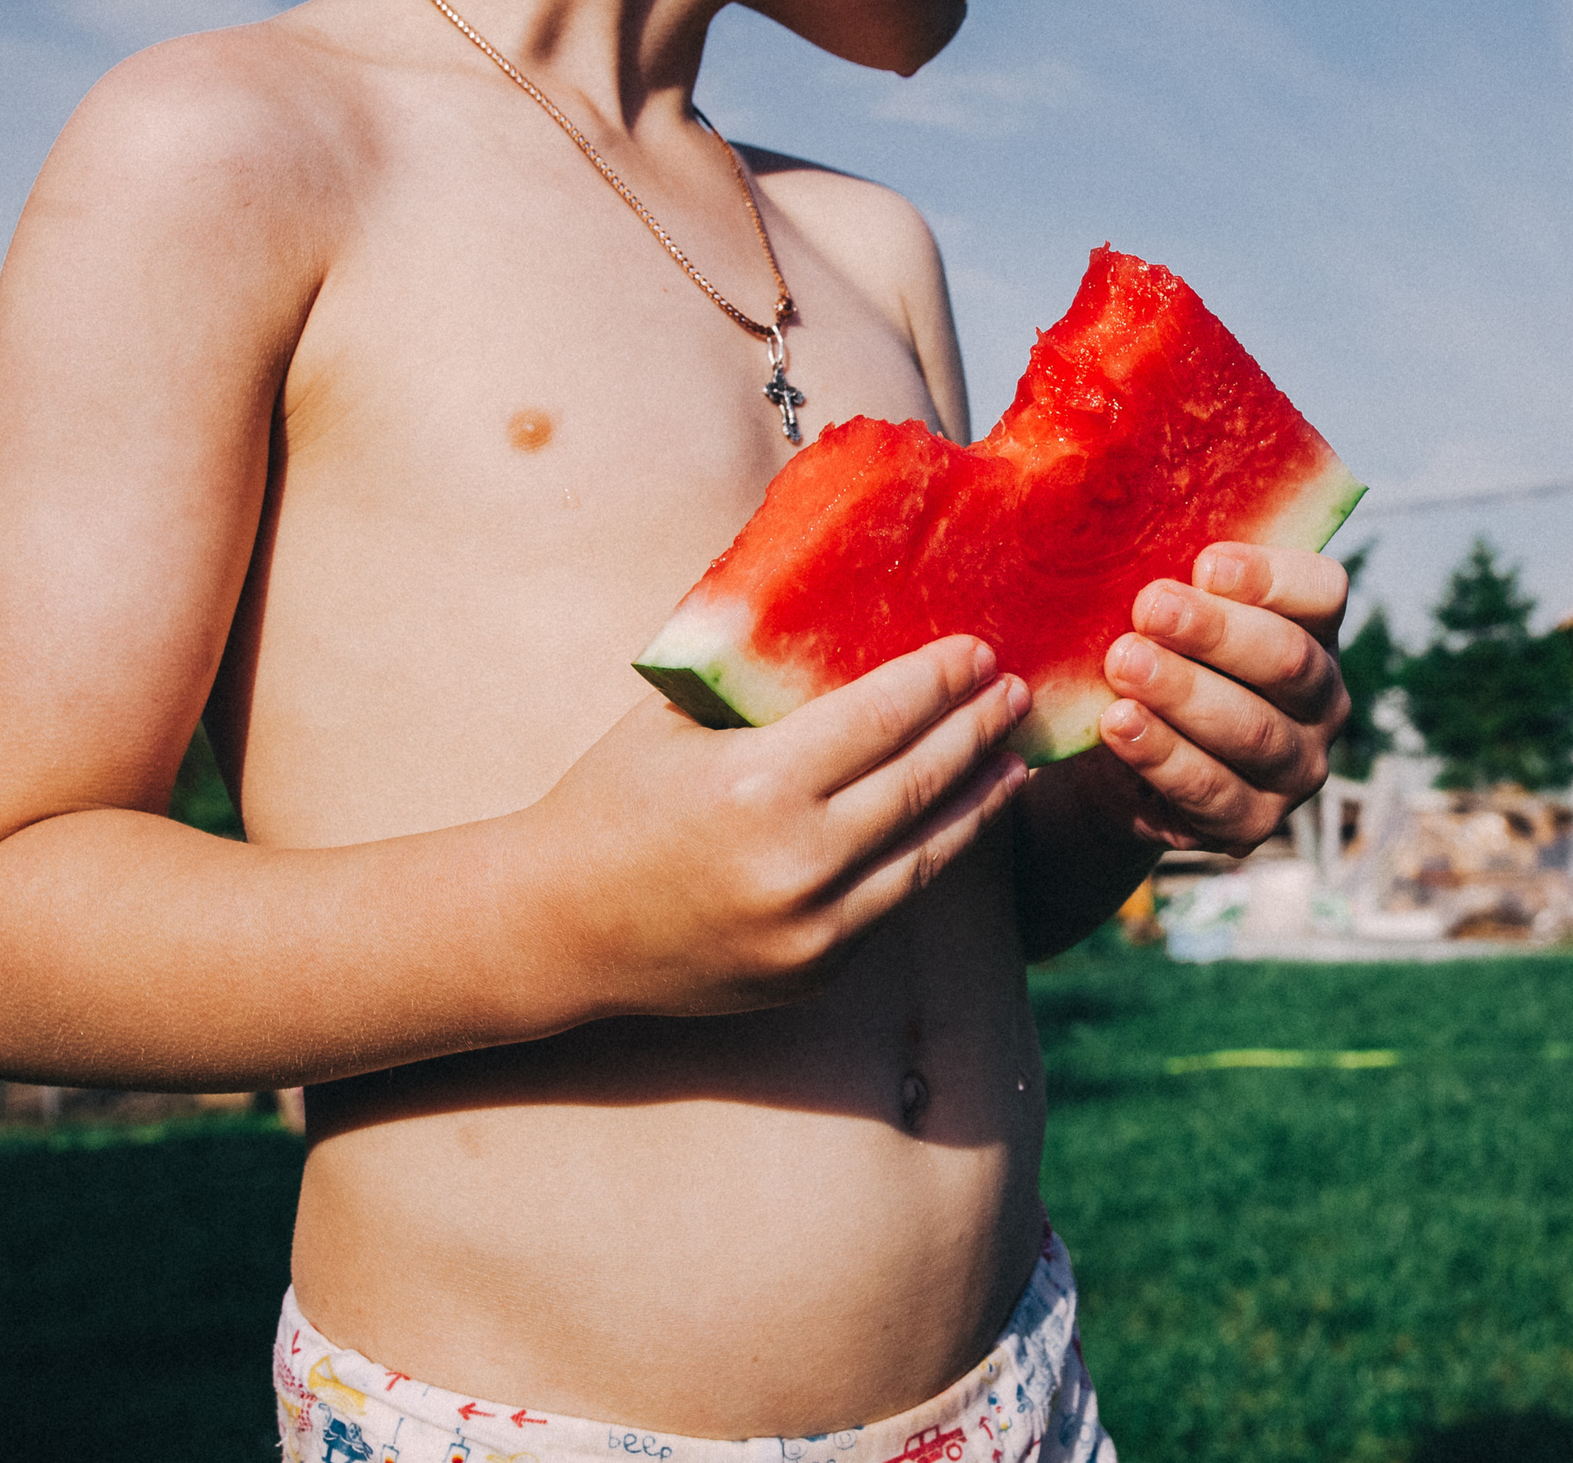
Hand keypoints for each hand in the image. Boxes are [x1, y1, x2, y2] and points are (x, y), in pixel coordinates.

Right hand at [535, 635, 1029, 1015]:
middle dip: (978, 730)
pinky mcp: (816, 970)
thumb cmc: (611, 799)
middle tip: (1012, 693)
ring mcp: (812, 928)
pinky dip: (931, 856)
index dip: (940, 680)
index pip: (883, 716)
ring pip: (928, 853)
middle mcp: (797, 862)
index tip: (977, 650)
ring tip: (1016, 760)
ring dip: (982, 802)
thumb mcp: (672, 719)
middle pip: (922, 782)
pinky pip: (893, 903)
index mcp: (759, 784)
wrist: (557, 927)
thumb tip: (829, 602)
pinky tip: (958, 822)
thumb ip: (750, 672)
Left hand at [1091, 542, 1350, 853]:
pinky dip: (1162, 754)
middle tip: (1149, 607)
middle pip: (1288, 660)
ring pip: (1254, 730)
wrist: (1119, 762)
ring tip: (1123, 662)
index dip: (1270, 576)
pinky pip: (1212, 790)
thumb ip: (1170, 575)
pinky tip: (1119, 724)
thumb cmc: (1151, 659)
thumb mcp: (1166, 615)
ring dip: (1184, 692)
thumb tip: (1120, 513)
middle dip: (1215, 632)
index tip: (1205, 563)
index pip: (1322, 592)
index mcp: (1311, 631)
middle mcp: (1321, 700)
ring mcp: (1296, 768)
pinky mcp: (1252, 823)